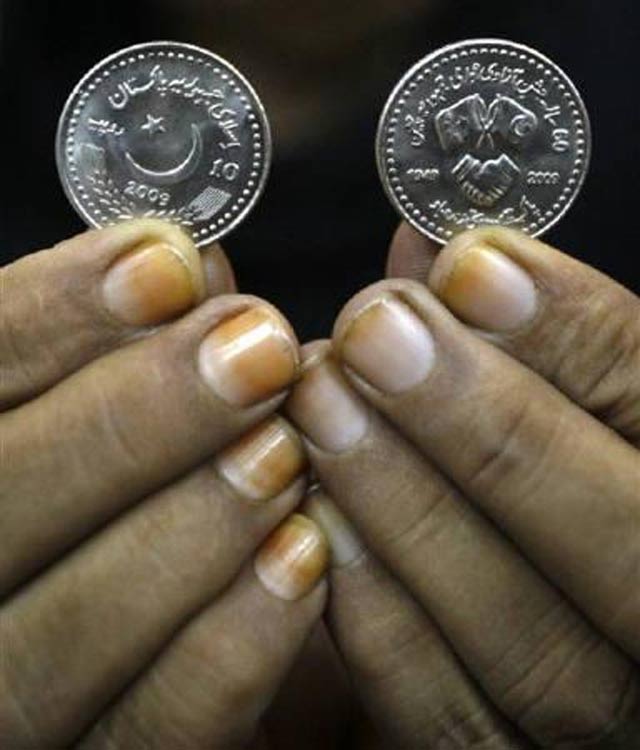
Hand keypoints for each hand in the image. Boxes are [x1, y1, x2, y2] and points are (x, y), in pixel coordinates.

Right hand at [0, 220, 328, 748]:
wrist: (111, 632)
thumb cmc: (98, 491)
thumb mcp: (90, 417)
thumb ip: (115, 357)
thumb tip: (189, 267)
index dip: (49, 318)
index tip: (165, 260)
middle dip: (132, 419)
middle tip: (256, 349)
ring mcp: (0, 698)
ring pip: (58, 641)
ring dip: (182, 533)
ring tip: (282, 452)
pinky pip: (143, 735)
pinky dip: (222, 653)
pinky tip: (302, 559)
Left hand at [289, 224, 639, 748]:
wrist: (578, 614)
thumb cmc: (583, 477)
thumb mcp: (592, 408)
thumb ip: (546, 345)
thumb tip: (450, 258)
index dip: (577, 337)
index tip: (468, 265)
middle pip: (619, 543)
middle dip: (487, 427)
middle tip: (375, 330)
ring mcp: (608, 716)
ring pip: (530, 646)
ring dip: (414, 514)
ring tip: (325, 404)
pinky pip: (452, 717)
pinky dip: (382, 621)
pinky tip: (316, 519)